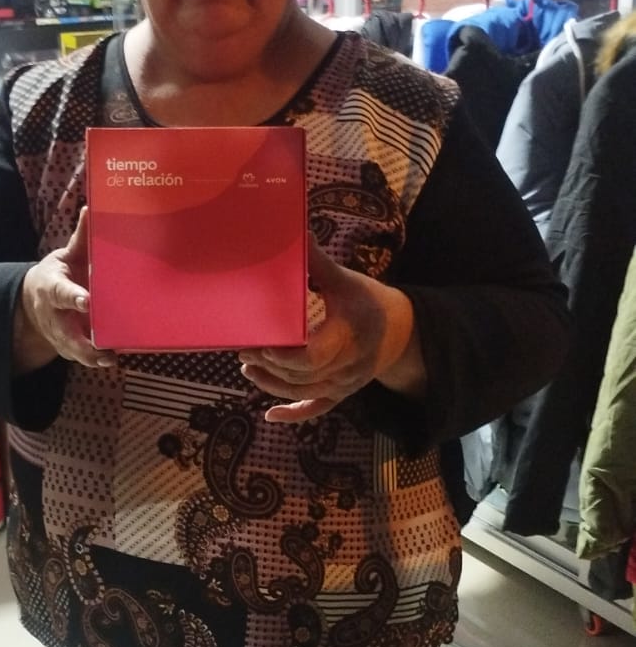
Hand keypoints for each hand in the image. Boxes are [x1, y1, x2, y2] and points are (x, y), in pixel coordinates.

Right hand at [13, 207, 113, 373]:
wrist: (34, 303)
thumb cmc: (56, 276)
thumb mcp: (63, 257)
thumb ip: (80, 238)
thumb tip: (91, 209)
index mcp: (52, 289)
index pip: (62, 293)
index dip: (74, 298)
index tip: (86, 301)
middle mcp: (56, 316)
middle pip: (66, 333)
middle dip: (83, 343)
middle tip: (102, 348)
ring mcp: (62, 335)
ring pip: (75, 351)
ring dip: (92, 356)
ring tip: (111, 359)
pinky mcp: (71, 348)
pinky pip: (86, 356)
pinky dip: (99, 359)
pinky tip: (119, 357)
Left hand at [238, 237, 423, 423]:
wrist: (403, 332)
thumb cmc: (370, 302)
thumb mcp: (347, 281)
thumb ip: (318, 264)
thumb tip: (297, 232)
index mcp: (348, 336)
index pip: (312, 357)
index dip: (283, 355)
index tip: (261, 341)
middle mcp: (347, 366)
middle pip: (301, 376)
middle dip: (270, 365)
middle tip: (243, 348)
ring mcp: (344, 384)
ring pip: (303, 393)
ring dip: (271, 383)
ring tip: (247, 367)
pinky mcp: (341, 394)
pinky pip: (316, 409)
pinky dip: (293, 414)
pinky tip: (268, 415)